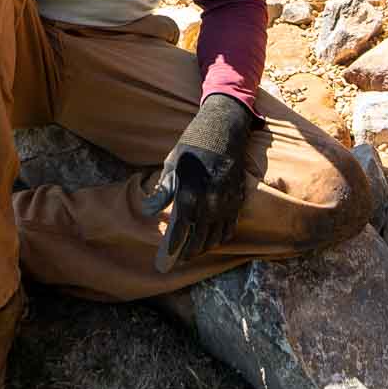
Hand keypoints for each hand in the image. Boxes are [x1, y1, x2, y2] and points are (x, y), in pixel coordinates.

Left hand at [140, 93, 253, 271]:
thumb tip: (149, 210)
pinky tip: (212, 239)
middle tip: (179, 259)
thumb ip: (162, 190)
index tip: (165, 260)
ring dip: (204, 247)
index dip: (173, 248)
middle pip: (199, 239)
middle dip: (188, 252)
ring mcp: (227, 202)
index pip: (180, 230)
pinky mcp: (238, 199)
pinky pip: (230, 227)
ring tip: (193, 251)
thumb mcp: (172, 164)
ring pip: (216, 237)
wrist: (224, 128)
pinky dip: (221, 237)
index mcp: (190, 193)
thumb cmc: (193, 146)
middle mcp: (210, 202)